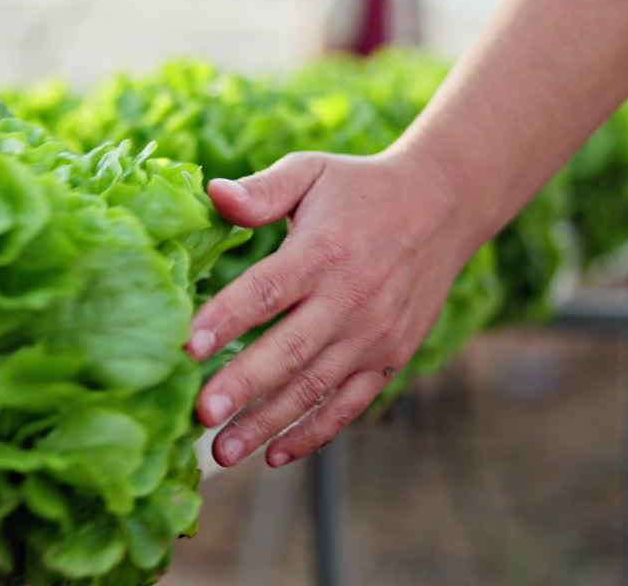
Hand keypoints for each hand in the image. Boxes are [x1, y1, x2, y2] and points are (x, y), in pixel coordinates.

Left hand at [187, 149, 479, 467]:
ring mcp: (372, 335)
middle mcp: (350, 299)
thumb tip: (213, 193)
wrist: (442, 206)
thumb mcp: (311, 172)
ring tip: (222, 452)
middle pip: (289, 350)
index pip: (267, 290)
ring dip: (267, 423)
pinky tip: (275, 455)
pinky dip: (314, 433)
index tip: (185, 347)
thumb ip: (262, 190)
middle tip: (199, 415)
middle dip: (242, 386)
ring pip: (314, 388)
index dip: (225, 319)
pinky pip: (349, 404)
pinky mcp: (390, 357)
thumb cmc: (360, 188)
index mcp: (322, 252)